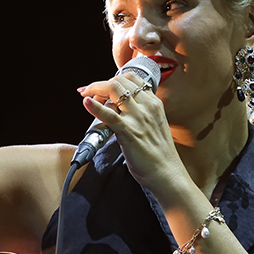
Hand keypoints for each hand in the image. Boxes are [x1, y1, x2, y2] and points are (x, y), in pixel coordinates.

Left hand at [77, 72, 185, 195]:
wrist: (167, 174)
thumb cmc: (159, 155)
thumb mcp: (155, 125)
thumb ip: (142, 114)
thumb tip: (122, 110)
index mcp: (154, 104)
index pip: (132, 79)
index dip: (114, 79)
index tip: (103, 87)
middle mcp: (147, 107)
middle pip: (120, 81)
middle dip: (101, 84)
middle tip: (89, 92)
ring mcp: (138, 118)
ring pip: (114, 90)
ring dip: (95, 89)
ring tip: (86, 95)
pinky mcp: (128, 131)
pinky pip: (109, 114)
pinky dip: (95, 106)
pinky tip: (86, 102)